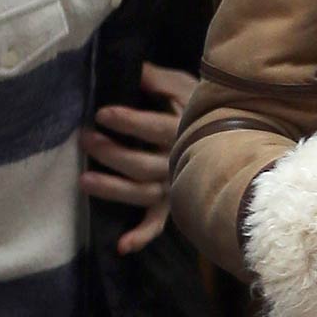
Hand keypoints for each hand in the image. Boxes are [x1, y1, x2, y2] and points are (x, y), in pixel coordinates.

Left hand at [82, 62, 196, 253]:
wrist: (232, 134)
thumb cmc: (199, 107)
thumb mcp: (185, 86)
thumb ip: (160, 80)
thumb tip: (136, 70)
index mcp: (182, 131)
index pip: (155, 129)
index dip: (129, 123)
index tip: (102, 114)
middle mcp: (179, 162)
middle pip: (143, 164)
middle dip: (112, 153)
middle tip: (85, 139)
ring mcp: (174, 186)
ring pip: (143, 194)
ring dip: (114, 190)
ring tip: (84, 182)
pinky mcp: (171, 204)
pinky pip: (157, 224)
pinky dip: (141, 236)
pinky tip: (121, 246)